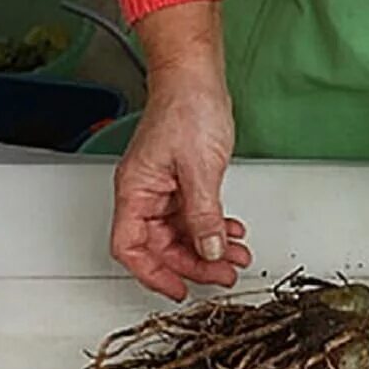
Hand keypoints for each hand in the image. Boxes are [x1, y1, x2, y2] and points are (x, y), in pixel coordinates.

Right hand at [110, 2, 249, 300]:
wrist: (197, 77)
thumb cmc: (188, 108)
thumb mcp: (200, 169)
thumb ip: (204, 214)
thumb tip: (210, 248)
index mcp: (136, 190)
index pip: (131, 247)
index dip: (153, 274)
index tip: (180, 290)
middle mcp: (145, 192)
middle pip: (161, 246)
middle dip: (195, 264)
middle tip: (225, 273)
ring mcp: (164, 188)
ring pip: (181, 234)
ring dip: (210, 248)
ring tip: (237, 256)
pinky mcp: (183, 182)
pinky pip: (195, 217)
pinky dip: (214, 228)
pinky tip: (232, 232)